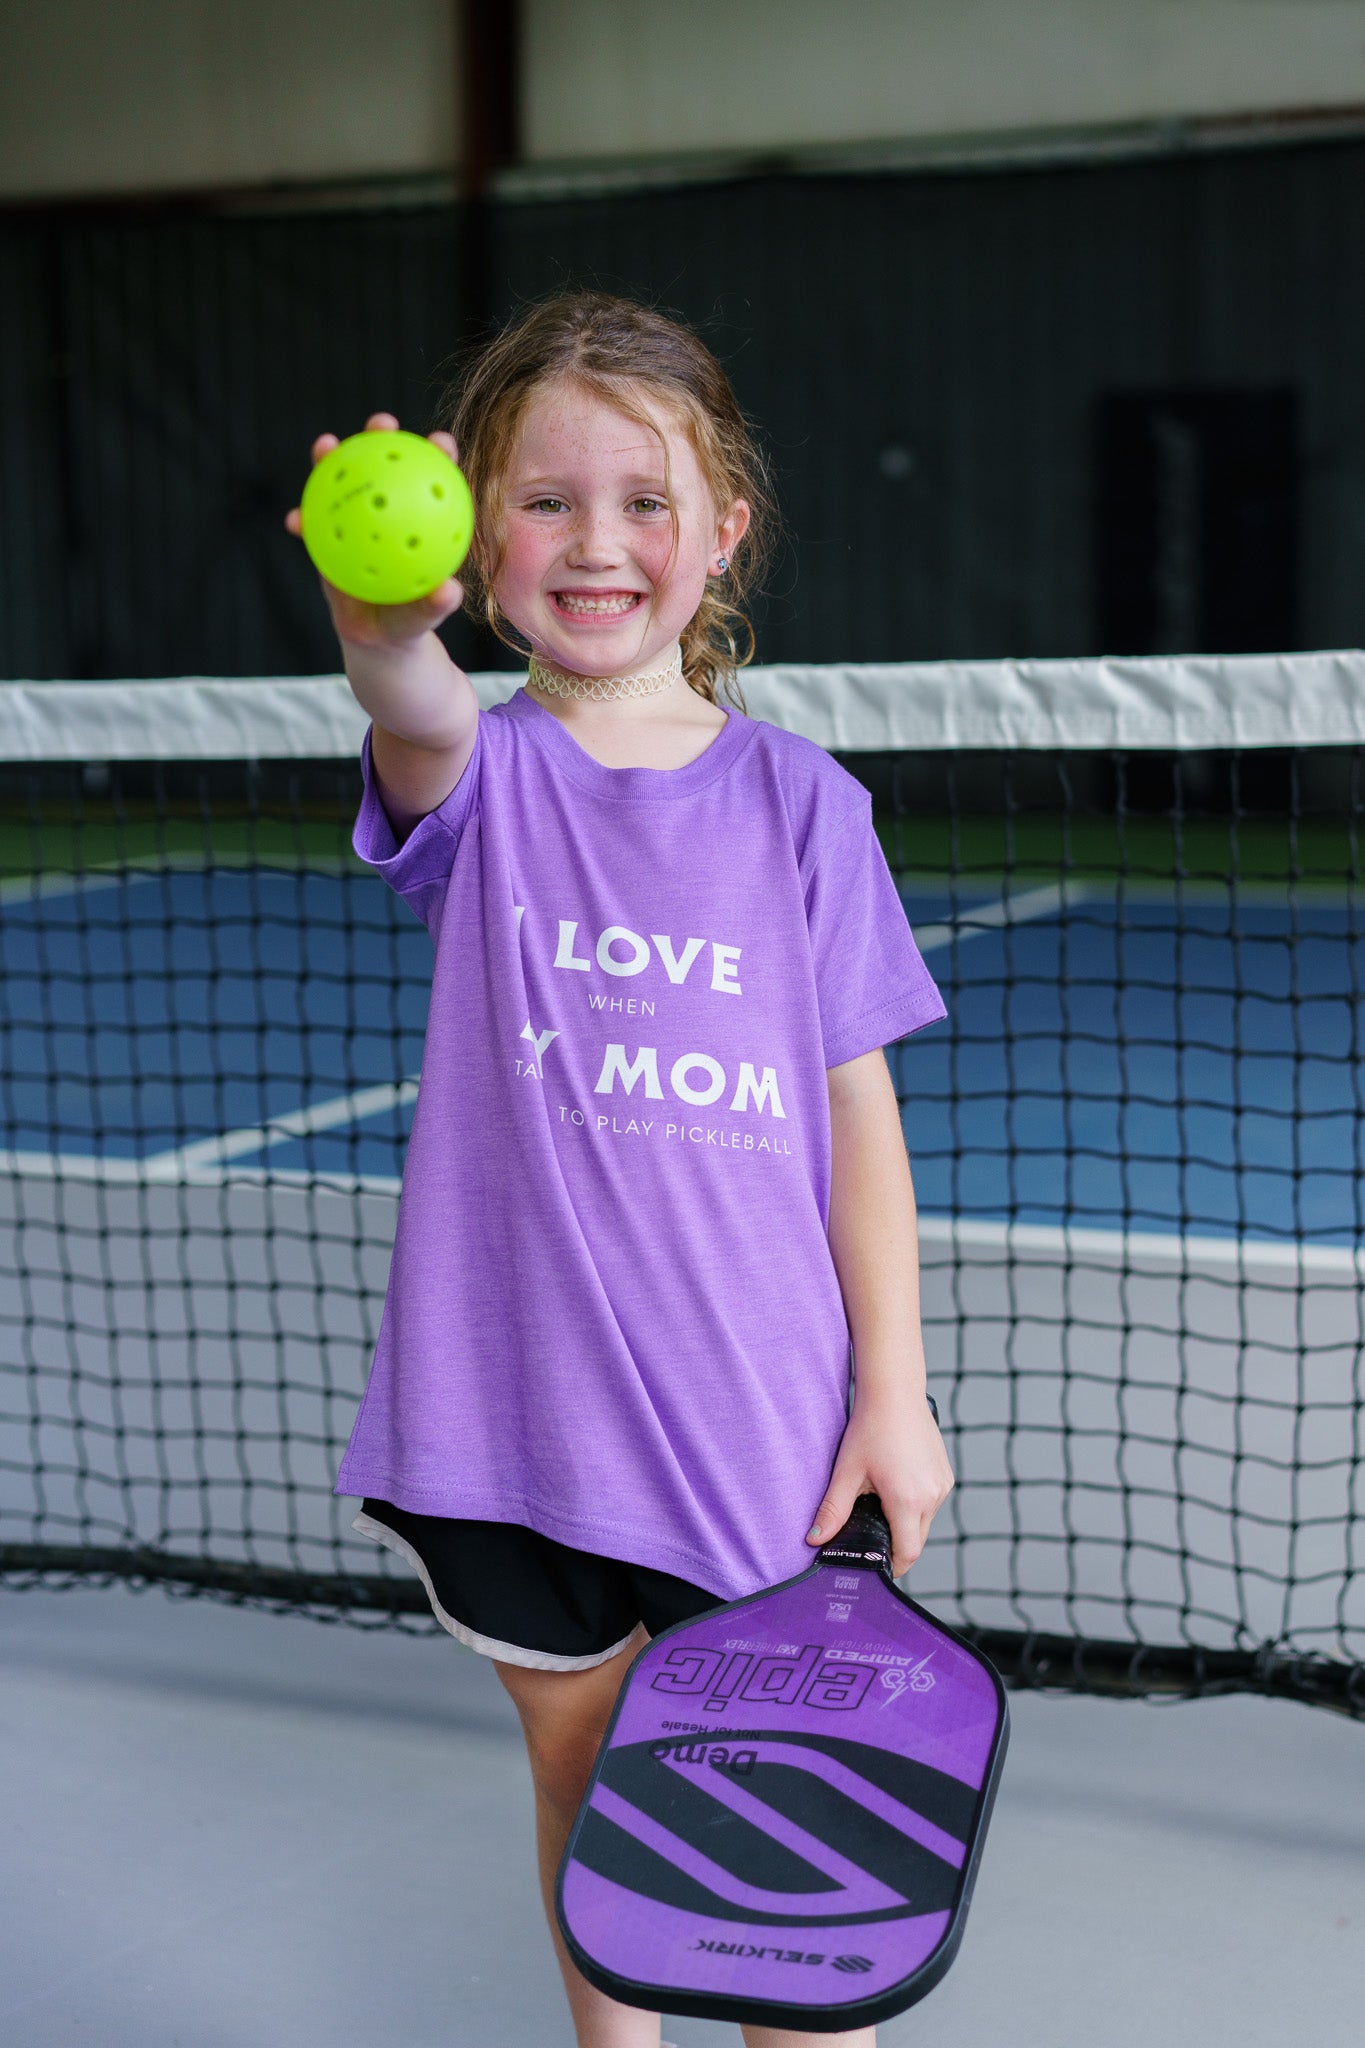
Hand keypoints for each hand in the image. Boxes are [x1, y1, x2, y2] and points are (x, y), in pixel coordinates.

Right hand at [284, 411, 467, 646]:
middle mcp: (386, 512)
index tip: (442, 442)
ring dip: (331, 461)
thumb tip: (449, 591)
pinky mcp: (326, 537)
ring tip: (325, 445)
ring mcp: (354, 521)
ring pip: (342, 484)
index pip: (431, 482)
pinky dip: (303, 521)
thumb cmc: (407, 623)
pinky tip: (295, 520)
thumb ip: (433, 605)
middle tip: (382, 423)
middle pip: (384, 466)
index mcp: (418, 521)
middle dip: (382, 437)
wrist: (377, 638)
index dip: (438, 457)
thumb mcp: (422, 617)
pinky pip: (312, 526)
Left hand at [806, 1394, 953, 1576]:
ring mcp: (942, 1484)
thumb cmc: (871, 1428)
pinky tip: (896, 1489)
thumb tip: (814, 1539)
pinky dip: (916, 1506)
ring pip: (925, 1522)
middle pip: (917, 1541)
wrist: (895, 1392)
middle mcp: (932, 1496)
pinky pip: (932, 1503)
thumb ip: (832, 1510)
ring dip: (906, 1524)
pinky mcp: (946, 1474)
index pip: (907, 1553)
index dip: (892, 1566)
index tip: (877, 1567)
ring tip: (881, 1506)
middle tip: (872, 1539)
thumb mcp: (847, 1471)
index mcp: (908, 1501)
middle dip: (896, 1546)